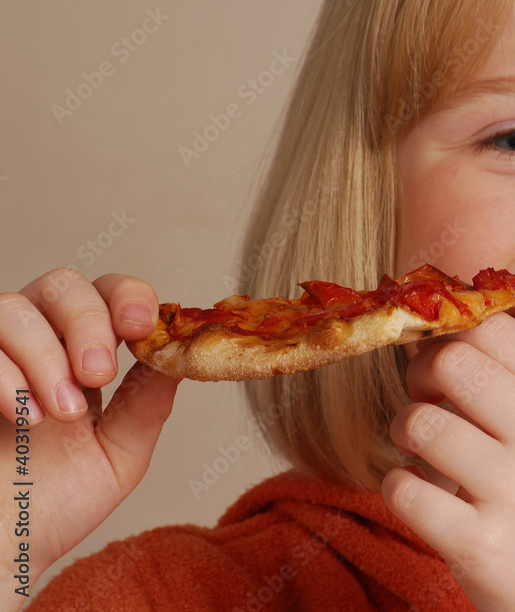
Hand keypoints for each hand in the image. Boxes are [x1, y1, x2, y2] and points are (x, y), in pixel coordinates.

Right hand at [0, 269, 178, 599]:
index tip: (142, 325)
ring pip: (15, 308)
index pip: (108, 294)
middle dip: (88, 323)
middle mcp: (35, 341)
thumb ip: (148, 401)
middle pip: (63, 284)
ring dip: (47, 356)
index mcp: (81, 353)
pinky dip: (4, 374)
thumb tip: (181, 354)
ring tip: (62, 412)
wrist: (2, 547)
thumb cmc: (51, 502)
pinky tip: (22, 413)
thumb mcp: (120, 451)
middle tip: (99, 375)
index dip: (127, 297)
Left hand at [382, 314, 514, 610]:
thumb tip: (441, 331)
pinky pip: (402, 488)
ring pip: (420, 422)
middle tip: (424, 396)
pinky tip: (418, 493)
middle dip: (422, 373)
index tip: (445, 356)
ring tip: (417, 447)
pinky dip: (397, 486)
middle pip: (454, 362)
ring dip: (403, 429)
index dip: (454, 332)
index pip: (497, 328)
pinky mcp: (481, 545)